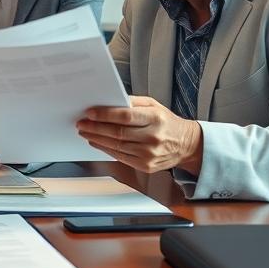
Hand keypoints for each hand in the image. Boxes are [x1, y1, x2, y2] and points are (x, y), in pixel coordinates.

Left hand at [77, 96, 202, 173]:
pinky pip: (120, 157)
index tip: (90, 113)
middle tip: (82, 123)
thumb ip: (133, 103)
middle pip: (117, 133)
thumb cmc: (168, 123)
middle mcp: (153, 137)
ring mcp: (149, 154)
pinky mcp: (146, 166)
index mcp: (156, 118)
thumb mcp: (155, 105)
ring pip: (116, 146)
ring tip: (85, 132)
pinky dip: (105, 149)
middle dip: (95, 127)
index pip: (125, 116)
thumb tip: (110, 101)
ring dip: (97, 139)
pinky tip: (97, 142)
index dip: (105, 115)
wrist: (187, 145)